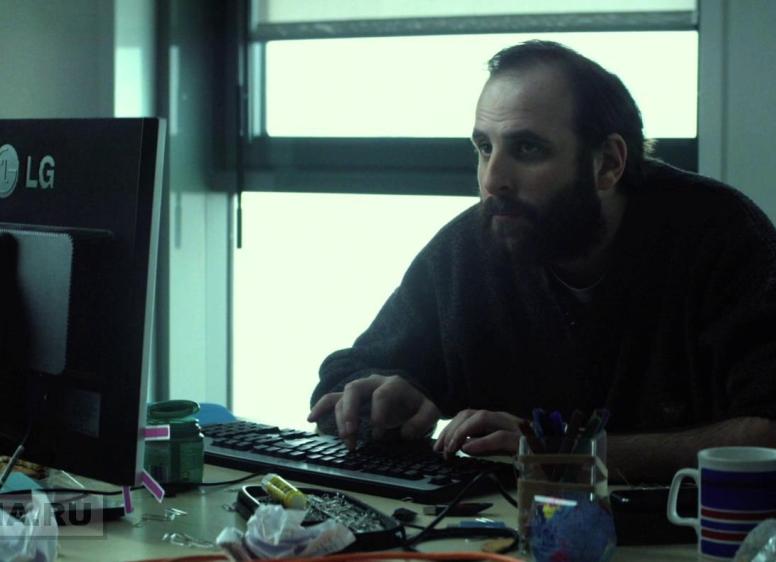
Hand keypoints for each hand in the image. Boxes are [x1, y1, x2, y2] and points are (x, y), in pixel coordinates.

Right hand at [307, 374, 440, 448]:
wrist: (411, 399)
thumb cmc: (417, 407)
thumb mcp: (429, 412)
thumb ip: (423, 420)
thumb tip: (404, 432)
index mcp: (394, 384)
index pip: (381, 394)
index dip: (378, 413)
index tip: (378, 433)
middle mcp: (373, 382)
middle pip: (355, 389)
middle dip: (350, 411)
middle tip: (352, 434)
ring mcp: (360, 389)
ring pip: (342, 396)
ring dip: (341, 419)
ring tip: (348, 441)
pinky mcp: (350, 398)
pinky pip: (331, 398)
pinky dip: (320, 407)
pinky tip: (311, 419)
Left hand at [434, 409, 522, 457]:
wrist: (558, 461)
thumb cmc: (529, 455)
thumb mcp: (501, 449)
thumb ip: (483, 444)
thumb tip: (461, 445)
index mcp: (498, 420)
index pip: (468, 415)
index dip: (450, 427)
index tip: (438, 445)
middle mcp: (505, 418)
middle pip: (471, 414)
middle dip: (451, 429)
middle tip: (441, 449)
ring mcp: (515, 427)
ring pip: (482, 418)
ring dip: (461, 433)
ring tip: (451, 449)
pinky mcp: (523, 441)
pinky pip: (499, 437)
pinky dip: (481, 443)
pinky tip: (468, 450)